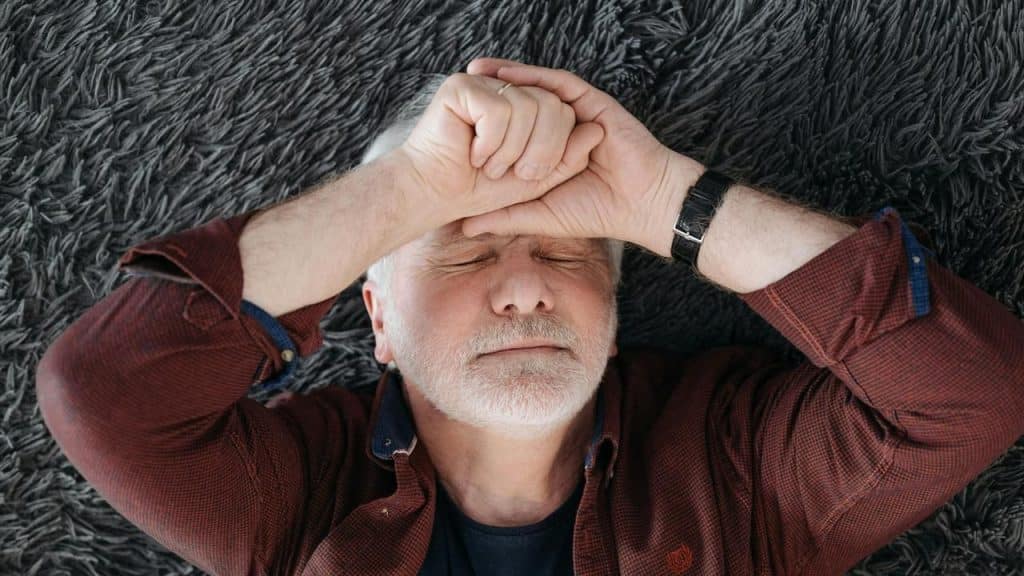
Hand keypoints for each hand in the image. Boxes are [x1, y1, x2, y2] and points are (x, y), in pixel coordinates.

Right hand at [393, 72, 604, 225]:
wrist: (436, 199)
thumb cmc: (481, 191)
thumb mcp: (536, 179)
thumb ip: (567, 158)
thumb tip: (597, 130)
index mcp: (523, 107)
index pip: (562, 112)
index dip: (555, 146)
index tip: (528, 173)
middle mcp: (505, 91)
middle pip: (551, 105)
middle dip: (539, 148)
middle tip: (512, 173)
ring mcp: (482, 86)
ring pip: (527, 106)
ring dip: (510, 150)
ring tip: (488, 165)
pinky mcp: (460, 87)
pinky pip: (499, 109)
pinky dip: (490, 142)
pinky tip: (473, 154)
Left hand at [461, 58, 706, 257]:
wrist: (641, 204)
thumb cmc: (596, 212)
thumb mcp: (538, 214)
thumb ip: (503, 216)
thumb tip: (462, 225)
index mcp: (548, 151)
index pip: (514, 130)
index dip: (487, 121)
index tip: (454, 116)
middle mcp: (561, 129)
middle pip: (522, 104)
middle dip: (492, 92)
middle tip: (459, 81)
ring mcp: (577, 115)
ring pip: (537, 89)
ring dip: (507, 78)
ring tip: (476, 70)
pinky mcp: (594, 104)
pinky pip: (560, 84)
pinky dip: (534, 77)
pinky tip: (509, 74)